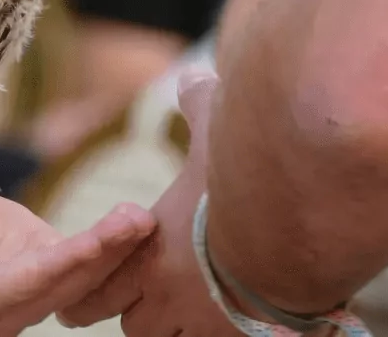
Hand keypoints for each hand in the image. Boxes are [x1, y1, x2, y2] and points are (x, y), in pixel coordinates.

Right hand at [0, 191, 155, 336]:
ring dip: (114, 250)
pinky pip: (76, 262)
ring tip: (141, 217)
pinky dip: (106, 245)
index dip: (65, 264)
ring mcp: (24, 293)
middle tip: (138, 220)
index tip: (97, 241)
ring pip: (78, 278)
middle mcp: (5, 311)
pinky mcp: (34, 269)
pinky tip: (130, 221)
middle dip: (104, 254)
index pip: (30, 284)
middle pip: (65, 284)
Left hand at [56, 69, 239, 334]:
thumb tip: (194, 75)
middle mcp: (168, 295)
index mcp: (147, 249)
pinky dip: (221, 334)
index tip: (88, 297)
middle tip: (146, 305)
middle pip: (134, 328)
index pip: (94, 294)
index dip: (90, 297)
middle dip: (138, 316)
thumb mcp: (217, 128)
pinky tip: (237, 318)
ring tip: (192, 311)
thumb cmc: (247, 176)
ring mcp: (206, 322)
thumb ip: (199, 103)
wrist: (298, 225)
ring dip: (178, 328)